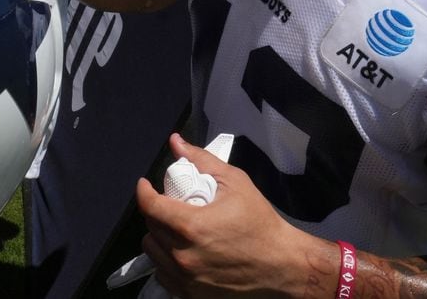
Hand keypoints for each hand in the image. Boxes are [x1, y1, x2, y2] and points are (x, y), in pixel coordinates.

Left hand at [137, 134, 313, 297]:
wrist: (283, 266)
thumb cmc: (261, 224)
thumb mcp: (235, 183)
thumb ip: (202, 161)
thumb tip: (176, 142)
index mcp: (191, 226)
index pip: (150, 206)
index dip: (144, 192)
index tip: (146, 185)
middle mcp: (183, 255)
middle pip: (149, 228)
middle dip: (156, 212)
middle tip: (171, 205)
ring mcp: (186, 278)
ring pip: (153, 252)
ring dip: (159, 237)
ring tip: (176, 229)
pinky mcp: (191, 295)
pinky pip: (163, 275)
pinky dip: (166, 261)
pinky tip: (182, 251)